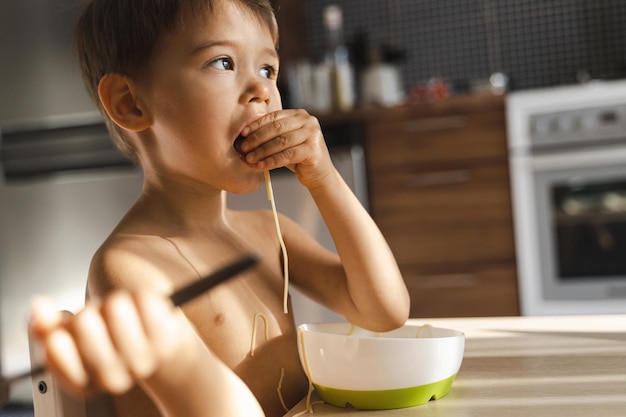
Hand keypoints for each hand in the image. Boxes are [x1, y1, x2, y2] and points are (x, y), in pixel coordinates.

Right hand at [28, 291, 192, 397]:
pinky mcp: (166, 337)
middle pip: (84, 322)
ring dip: (117, 302)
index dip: (57, 333)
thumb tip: (38, 306)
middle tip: (100, 320)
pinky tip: (143, 312)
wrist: (160, 347)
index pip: (55, 351)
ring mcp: (142, 359)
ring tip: (124, 316)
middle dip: (89, 311)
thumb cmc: (113, 340)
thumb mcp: (77, 338)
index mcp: (85, 382)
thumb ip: (49, 326)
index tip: (65, 331)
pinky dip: (141, 297)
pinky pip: (144, 300)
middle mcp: (113, 378)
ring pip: (116, 306)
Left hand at [237, 109, 333, 188]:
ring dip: (262, 151)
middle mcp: (309, 121)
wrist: (318, 174)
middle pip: (277, 128)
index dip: (256, 124)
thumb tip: (245, 130)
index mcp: (299, 114)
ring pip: (281, 141)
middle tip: (243, 148)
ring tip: (250, 158)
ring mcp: (313, 135)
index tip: (242, 134)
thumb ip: (271, 132)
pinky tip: (262, 166)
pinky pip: (288, 155)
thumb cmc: (298, 156)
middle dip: (257, 138)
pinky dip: (272, 160)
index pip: (274, 116)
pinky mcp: (314, 150)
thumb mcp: (285, 140)